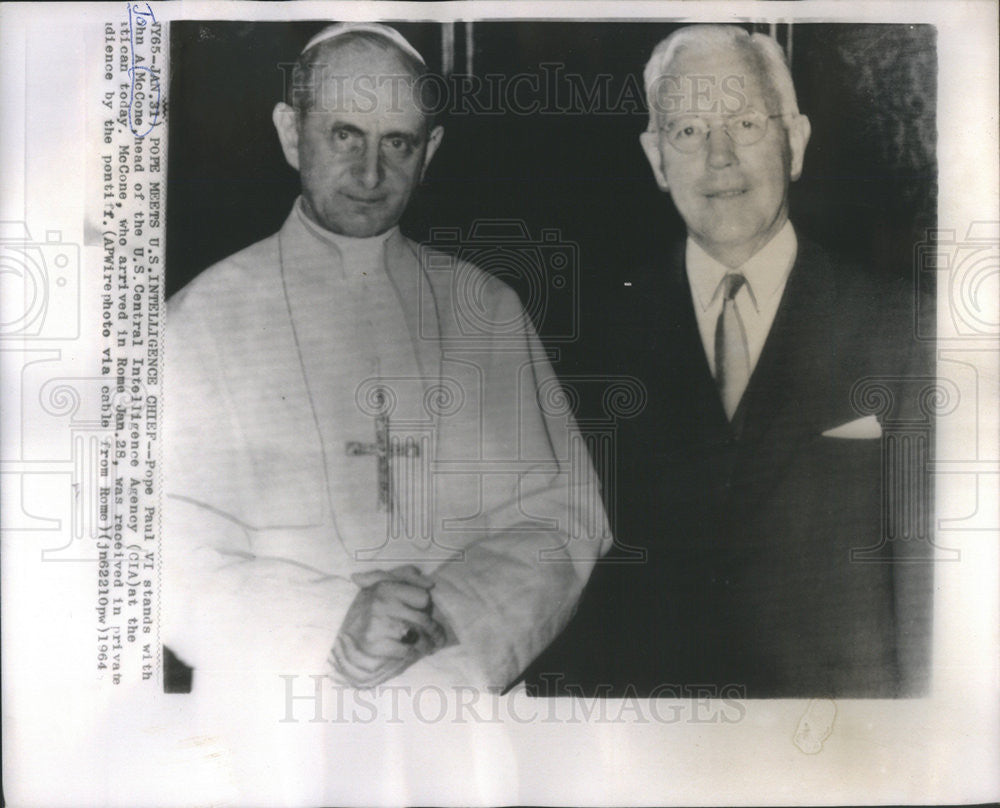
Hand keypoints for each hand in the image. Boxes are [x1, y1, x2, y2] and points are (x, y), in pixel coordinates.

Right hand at [331, 565, 446, 687]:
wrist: (340, 636)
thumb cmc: (367, 608)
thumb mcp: (382, 584)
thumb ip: (406, 576)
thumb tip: (430, 584)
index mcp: (385, 586)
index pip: (423, 598)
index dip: (425, 606)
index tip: (424, 613)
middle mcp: (382, 602)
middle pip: (423, 620)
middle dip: (433, 631)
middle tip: (438, 638)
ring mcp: (378, 624)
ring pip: (417, 637)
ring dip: (426, 645)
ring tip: (428, 647)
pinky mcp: (375, 644)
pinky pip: (406, 651)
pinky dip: (410, 654)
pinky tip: (409, 653)